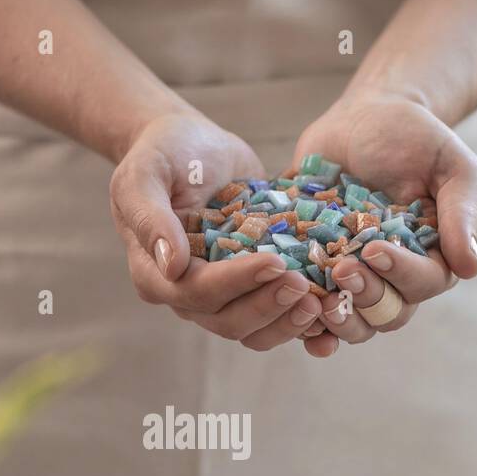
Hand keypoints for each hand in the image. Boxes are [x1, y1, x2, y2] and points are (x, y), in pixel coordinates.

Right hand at [110, 112, 323, 349]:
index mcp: (156, 274)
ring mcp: (224, 295)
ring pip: (254, 330)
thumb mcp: (144, 174)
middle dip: (269, 306)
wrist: (192, 145)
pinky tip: (332, 318)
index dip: (236, 283)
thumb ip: (150, 217)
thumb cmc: (164, 155)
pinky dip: (303, 325)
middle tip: (306, 284)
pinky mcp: (253, 287)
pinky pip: (276, 318)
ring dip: (288, 322)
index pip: (197, 293)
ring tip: (322, 302)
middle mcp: (188, 294)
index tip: (274, 261)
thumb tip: (171, 265)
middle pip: (229, 321)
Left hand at [292, 94, 476, 357]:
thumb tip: (470, 269)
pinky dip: (303, 321)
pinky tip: (290, 315)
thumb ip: (460, 214)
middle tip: (342, 270)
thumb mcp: (451, 166)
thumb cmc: (416, 138)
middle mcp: (394, 278)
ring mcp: (354, 278)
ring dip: (336, 320)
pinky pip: (312, 310)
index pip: (422, 284)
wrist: (365, 117)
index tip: (374, 249)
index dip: (399, 274)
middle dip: (364, 297)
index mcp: (431, 258)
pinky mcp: (317, 271)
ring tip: (315, 301)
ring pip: (351, 322)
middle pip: (386, 314)